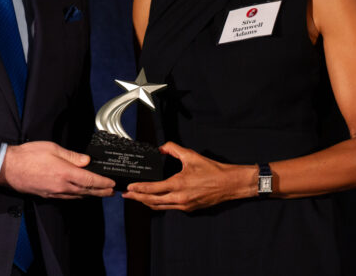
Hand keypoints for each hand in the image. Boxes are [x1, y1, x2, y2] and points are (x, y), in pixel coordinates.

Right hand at [0, 141, 115, 198]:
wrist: (9, 168)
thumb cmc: (28, 155)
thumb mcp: (52, 148)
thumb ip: (72, 156)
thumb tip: (86, 161)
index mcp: (65, 173)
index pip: (90, 180)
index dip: (103, 183)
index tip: (112, 184)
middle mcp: (62, 186)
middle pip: (86, 192)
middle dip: (101, 192)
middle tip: (111, 192)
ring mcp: (55, 193)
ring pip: (77, 196)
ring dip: (90, 195)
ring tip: (99, 194)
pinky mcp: (48, 195)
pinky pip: (67, 198)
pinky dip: (77, 196)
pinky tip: (79, 194)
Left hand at [122, 141, 249, 211]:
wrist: (230, 184)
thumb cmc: (213, 171)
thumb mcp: (191, 156)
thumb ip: (174, 149)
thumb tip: (162, 147)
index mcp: (178, 185)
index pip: (153, 189)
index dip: (139, 189)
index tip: (129, 188)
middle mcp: (179, 198)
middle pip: (152, 201)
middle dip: (137, 199)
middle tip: (126, 196)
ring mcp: (184, 205)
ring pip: (160, 207)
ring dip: (147, 203)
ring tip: (137, 199)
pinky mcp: (189, 208)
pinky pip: (170, 208)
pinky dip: (159, 204)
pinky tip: (155, 200)